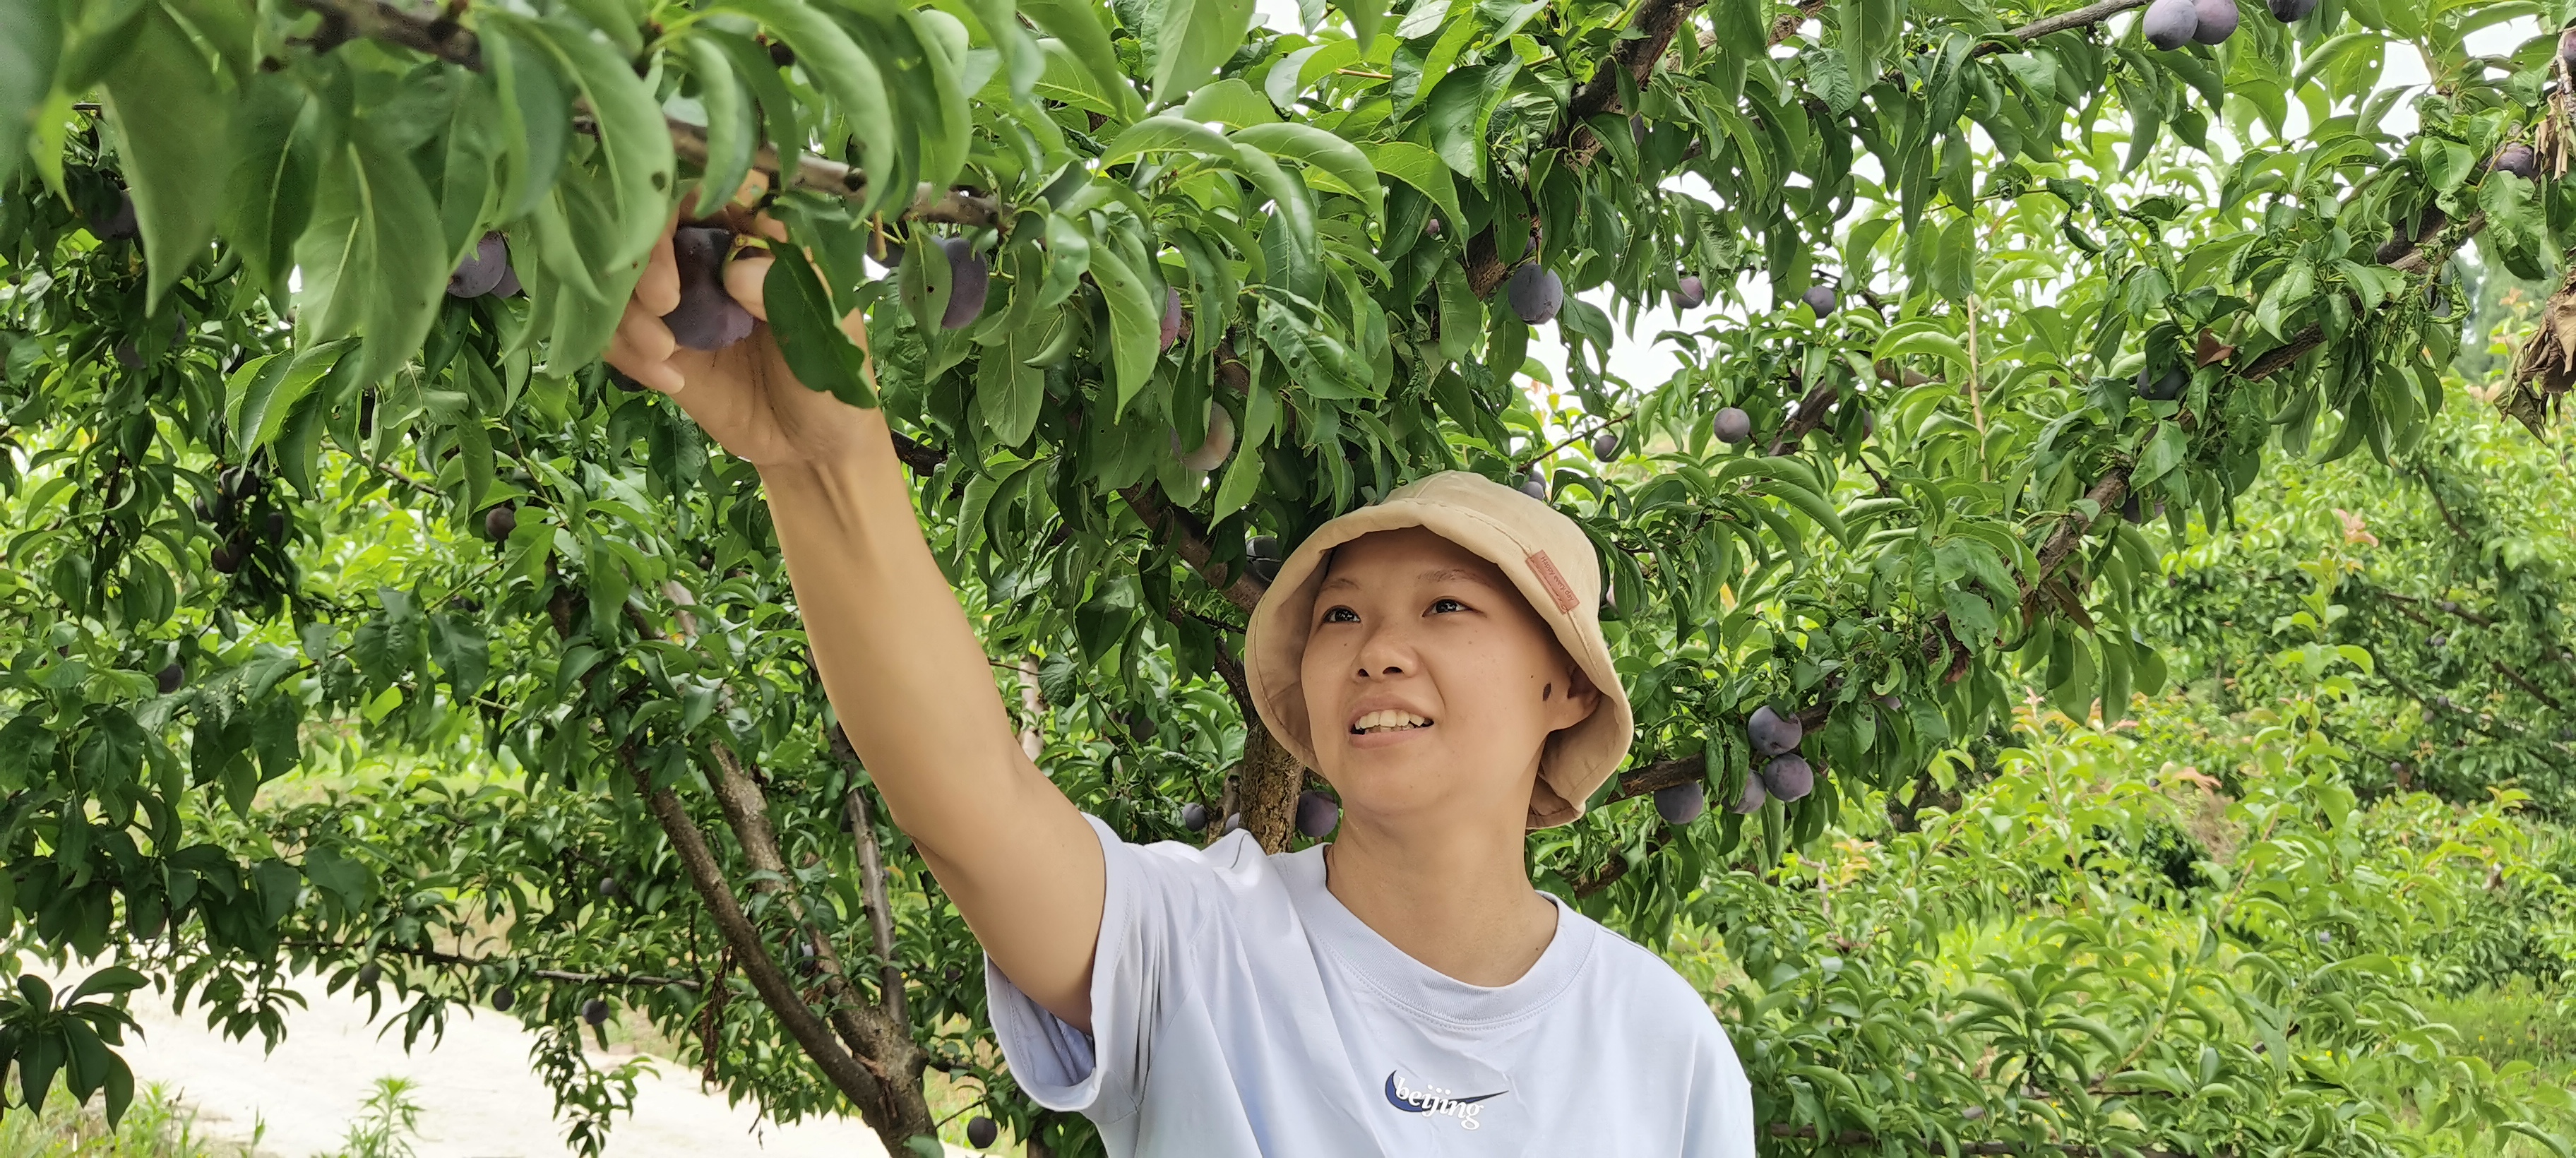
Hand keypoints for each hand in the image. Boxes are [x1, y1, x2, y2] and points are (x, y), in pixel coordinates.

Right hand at [603, 199, 880, 468]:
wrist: (812, 449)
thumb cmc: (833, 379)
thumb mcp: (830, 331)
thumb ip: (790, 288)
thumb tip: (738, 268)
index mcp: (756, 238)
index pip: (707, 192)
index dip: (681, 201)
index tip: (678, 230)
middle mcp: (710, 261)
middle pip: (648, 230)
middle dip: (644, 259)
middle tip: (663, 301)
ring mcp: (680, 304)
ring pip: (622, 281)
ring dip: (629, 313)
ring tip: (665, 352)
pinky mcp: (658, 347)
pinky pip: (615, 332)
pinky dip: (627, 351)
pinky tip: (670, 379)